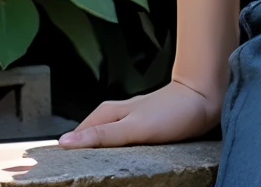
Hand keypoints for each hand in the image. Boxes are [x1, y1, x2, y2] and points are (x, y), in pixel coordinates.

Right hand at [57, 78, 222, 147]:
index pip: (81, 130)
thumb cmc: (173, 112)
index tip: (54, 160)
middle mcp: (121, 113)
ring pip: (109, 133)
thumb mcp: (133, 128)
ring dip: (98, 146)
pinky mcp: (150, 125)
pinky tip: (120, 155)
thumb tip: (66, 141)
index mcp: (112, 112)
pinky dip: (117, 146)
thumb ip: (102, 135)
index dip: (68, 144)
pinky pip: (125, 137)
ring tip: (89, 161)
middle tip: (68, 162)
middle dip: (80, 145)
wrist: (206, 97)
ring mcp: (135, 118)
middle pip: (93, 130)